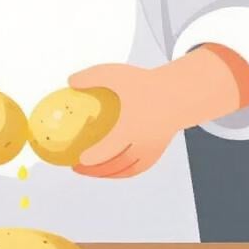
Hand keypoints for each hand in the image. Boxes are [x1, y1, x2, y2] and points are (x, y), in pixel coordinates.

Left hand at [69, 46, 248, 178]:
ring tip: (90, 169)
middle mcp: (142, 142)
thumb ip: (93, 77)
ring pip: (126, 169)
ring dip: (106, 173)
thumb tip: (71, 81)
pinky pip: (137, 169)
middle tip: (77, 167)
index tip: (80, 159)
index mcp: (132, 125)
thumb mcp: (116, 74)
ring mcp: (150, 150)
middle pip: (116, 164)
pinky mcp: (155, 152)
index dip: (95, 157)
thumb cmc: (147, 84)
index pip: (111, 147)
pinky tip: (110, 170)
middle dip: (95, 169)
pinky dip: (122, 172)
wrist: (176, 93)